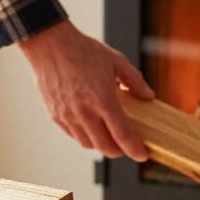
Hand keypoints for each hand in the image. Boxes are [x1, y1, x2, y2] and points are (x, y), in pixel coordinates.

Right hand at [18, 20, 154, 160]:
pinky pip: (73, 134)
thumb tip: (148, 96)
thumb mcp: (116, 61)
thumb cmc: (83, 50)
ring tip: (107, 133)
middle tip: (126, 145)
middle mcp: (84, 112)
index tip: (142, 155)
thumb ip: (135, 81)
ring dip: (100, 143)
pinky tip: (90, 124)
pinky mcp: (55, 115)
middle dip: (119, 151)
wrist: (50, 45)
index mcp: (103, 100)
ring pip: (88, 144)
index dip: (135, 150)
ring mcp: (68, 116)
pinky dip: (84, 135)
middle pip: (105, 147)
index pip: (122, 136)